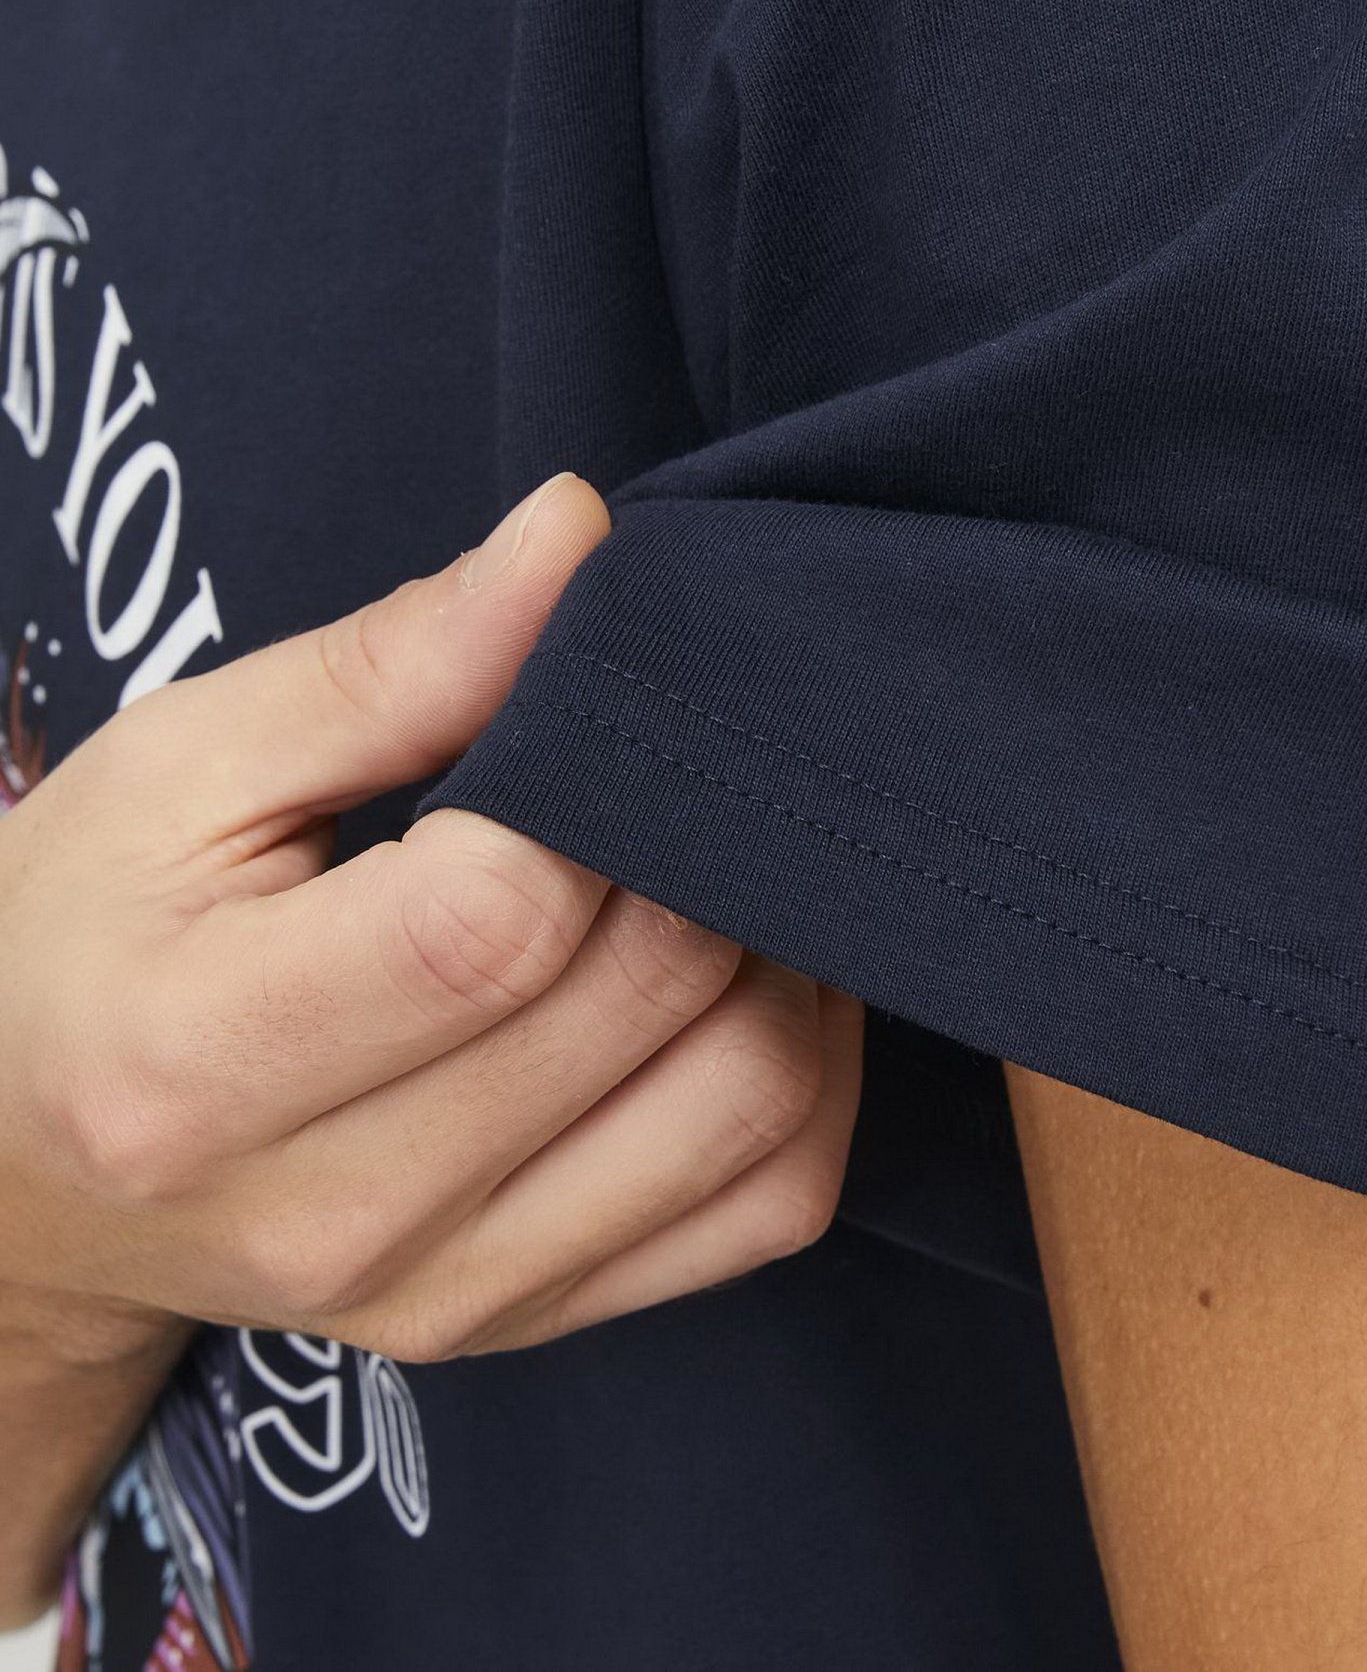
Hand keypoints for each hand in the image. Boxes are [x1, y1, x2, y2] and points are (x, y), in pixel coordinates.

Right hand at [0, 476, 861, 1367]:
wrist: (19, 1179)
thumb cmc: (93, 936)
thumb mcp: (185, 763)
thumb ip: (394, 658)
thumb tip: (578, 530)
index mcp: (204, 1066)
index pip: (496, 921)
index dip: (592, 782)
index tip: (592, 697)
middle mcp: (340, 1216)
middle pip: (647, 996)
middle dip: (695, 836)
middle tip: (675, 750)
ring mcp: (451, 1293)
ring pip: (752, 1105)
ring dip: (781, 948)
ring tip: (713, 849)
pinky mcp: (534, 1318)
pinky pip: (771, 1197)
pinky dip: (806, 1067)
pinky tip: (745, 971)